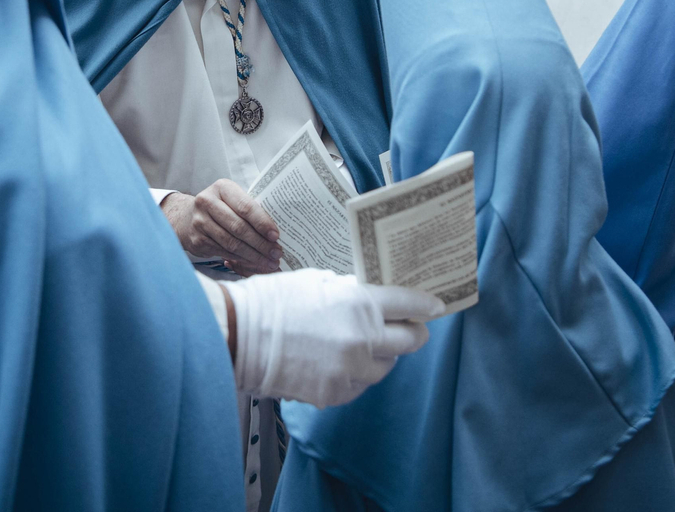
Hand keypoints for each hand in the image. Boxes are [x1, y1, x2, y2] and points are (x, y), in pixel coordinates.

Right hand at [161, 180, 282, 274]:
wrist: (186, 217)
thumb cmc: (219, 207)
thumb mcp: (231, 199)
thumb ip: (249, 209)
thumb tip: (274, 233)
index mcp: (222, 188)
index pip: (245, 207)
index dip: (262, 223)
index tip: (276, 236)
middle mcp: (207, 202)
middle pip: (239, 227)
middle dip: (260, 243)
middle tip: (276, 253)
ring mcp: (200, 222)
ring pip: (232, 243)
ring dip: (253, 255)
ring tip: (269, 262)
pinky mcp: (197, 240)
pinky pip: (224, 252)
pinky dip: (241, 260)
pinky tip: (253, 263)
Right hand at [222, 270, 442, 407]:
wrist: (239, 336)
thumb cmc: (273, 300)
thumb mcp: (318, 280)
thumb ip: (351, 291)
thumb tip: (373, 298)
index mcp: (359, 303)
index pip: (410, 303)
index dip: (426, 304)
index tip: (435, 306)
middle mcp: (362, 338)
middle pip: (411, 340)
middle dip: (414, 332)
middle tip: (411, 327)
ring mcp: (350, 370)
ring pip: (387, 366)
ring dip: (383, 355)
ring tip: (366, 344)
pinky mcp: (335, 394)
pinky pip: (360, 385)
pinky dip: (357, 374)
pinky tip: (342, 362)